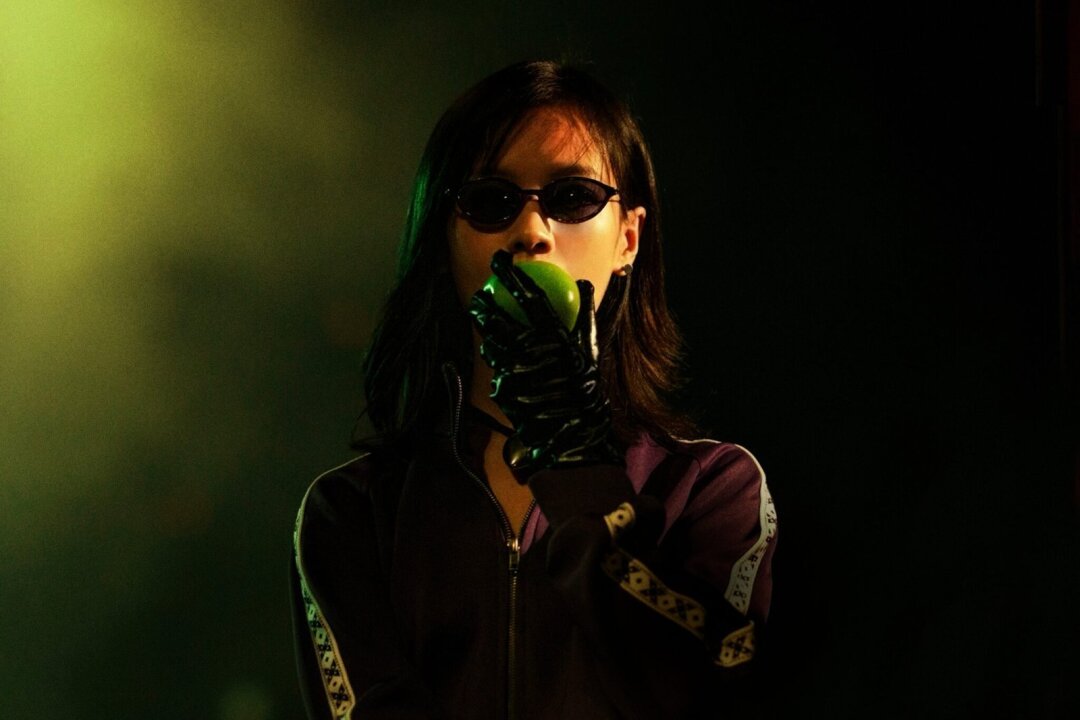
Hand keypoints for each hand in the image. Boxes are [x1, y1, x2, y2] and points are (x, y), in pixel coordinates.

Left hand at [467, 250, 622, 475]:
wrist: (572, 426)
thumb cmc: (583, 382)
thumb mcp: (589, 346)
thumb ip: (584, 312)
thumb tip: (584, 283)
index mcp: (555, 336)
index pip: (530, 298)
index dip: (512, 276)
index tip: (501, 261)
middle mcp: (533, 351)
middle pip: (499, 318)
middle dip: (485, 302)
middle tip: (480, 291)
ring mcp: (516, 370)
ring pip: (491, 340)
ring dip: (484, 325)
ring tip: (479, 311)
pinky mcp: (505, 387)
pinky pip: (495, 365)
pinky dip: (494, 353)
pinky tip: (490, 344)